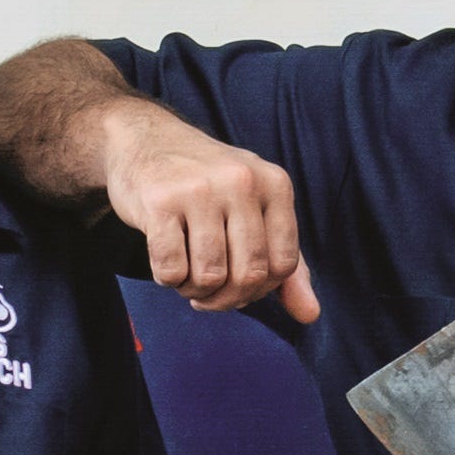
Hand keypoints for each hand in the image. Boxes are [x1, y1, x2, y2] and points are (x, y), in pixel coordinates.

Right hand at [104, 113, 319, 321]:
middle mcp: (242, 181)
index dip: (260, 289)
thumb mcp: (254, 211)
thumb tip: (309, 316)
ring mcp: (199, 189)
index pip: (284, 264)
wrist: (145, 139)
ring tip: (186, 275)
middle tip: (207, 292)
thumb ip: (285, 265)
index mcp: (275, 183)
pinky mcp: (159, 201)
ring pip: (210, 276)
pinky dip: (167, 279)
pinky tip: (165, 260)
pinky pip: (171, 269)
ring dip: (194, 290)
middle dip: (225, 298)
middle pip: (249, 275)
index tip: (237, 285)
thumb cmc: (206, 185)